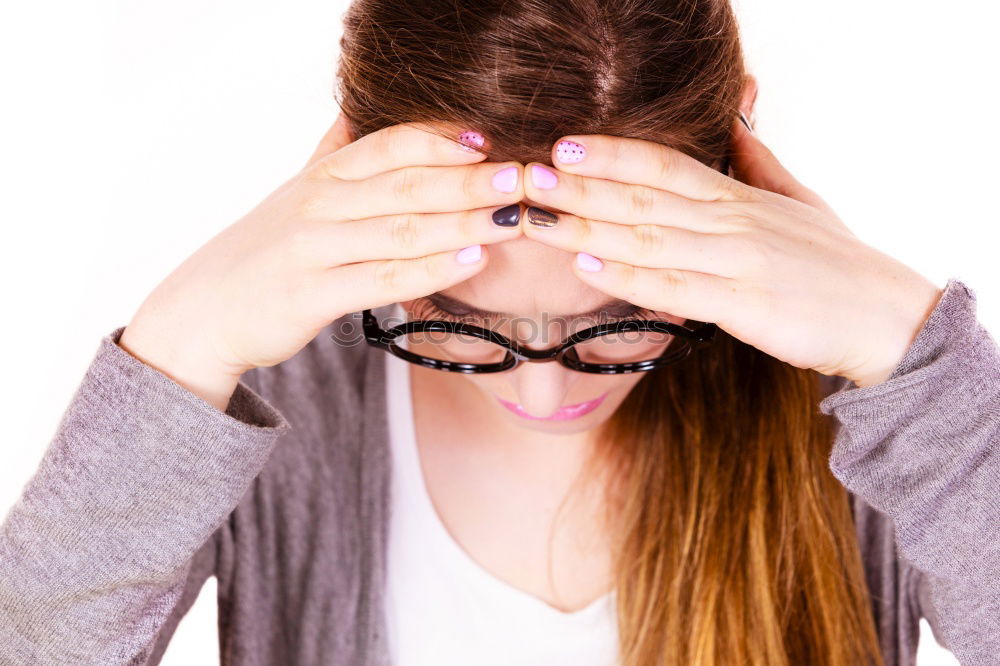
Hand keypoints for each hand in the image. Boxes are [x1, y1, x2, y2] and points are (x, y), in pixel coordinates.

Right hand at [119, 117, 523, 408]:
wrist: (204, 310)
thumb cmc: (265, 250)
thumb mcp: (296, 191)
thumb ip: (334, 152)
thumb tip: (357, 109)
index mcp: (323, 174)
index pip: (391, 144)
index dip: (445, 139)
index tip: (496, 138)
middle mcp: (319, 203)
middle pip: (407, 184)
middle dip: (472, 179)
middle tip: (525, 176)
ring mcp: (314, 249)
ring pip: (402, 230)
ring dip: (464, 223)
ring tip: (514, 217)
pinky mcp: (312, 295)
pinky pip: (383, 280)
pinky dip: (432, 269)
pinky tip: (472, 261)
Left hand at [520, 118, 942, 387]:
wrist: (888, 318)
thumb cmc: (836, 263)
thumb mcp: (800, 199)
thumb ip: (759, 162)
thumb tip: (736, 122)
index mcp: (739, 196)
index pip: (664, 165)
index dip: (611, 153)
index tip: (562, 145)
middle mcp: (732, 222)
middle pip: (644, 198)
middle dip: (580, 187)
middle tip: (528, 176)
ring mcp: (737, 263)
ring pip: (649, 240)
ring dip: (586, 229)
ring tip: (538, 219)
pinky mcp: (744, 307)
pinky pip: (674, 290)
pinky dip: (627, 278)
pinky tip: (587, 268)